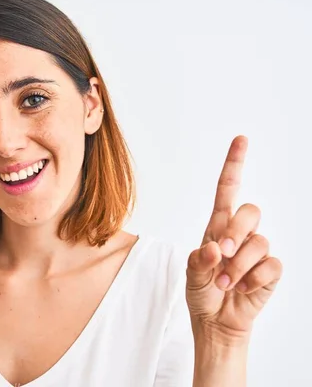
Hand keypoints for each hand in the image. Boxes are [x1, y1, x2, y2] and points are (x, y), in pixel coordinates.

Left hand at [186, 135, 282, 344]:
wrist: (215, 321)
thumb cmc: (202, 292)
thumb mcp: (191, 275)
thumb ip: (198, 261)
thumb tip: (213, 248)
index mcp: (217, 227)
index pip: (228, 190)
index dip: (234, 165)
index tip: (241, 140)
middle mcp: (239, 234)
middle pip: (250, 211)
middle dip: (236, 231)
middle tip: (221, 254)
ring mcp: (257, 251)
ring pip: (259, 242)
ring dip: (238, 267)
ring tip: (225, 283)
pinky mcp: (270, 270)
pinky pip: (271, 265)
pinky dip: (253, 280)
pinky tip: (242, 289)